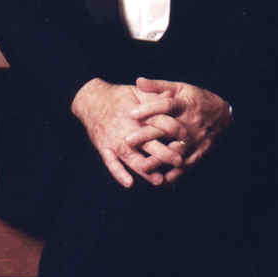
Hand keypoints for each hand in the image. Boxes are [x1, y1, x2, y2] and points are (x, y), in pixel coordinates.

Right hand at [71, 78, 186, 187]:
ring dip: (146, 170)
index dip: (174, 129)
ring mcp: (115, 141)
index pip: (160, 123)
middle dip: (165, 154)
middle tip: (179, 162)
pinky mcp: (104, 148)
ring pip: (133, 158)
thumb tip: (172, 96)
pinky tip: (129, 183)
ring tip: (159, 180)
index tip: (186, 137)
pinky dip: (119, 174)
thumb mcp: (138, 93)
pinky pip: (111, 163)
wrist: (91, 100)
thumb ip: (155, 97)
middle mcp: (128, 129)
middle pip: (149, 144)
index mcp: (139, 115)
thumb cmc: (118, 96)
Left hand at [125, 76, 230, 184]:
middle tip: (128, 140)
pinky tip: (162, 181)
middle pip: (166, 129)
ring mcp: (195, 139)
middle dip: (147, 136)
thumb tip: (138, 81)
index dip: (149, 108)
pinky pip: (186, 164)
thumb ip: (158, 86)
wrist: (224, 115)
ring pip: (175, 151)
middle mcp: (189, 123)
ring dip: (159, 159)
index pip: (165, 105)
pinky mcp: (199, 152)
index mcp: (184, 104)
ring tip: (142, 167)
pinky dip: (175, 174)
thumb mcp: (180, 88)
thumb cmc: (197, 99)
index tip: (131, 113)